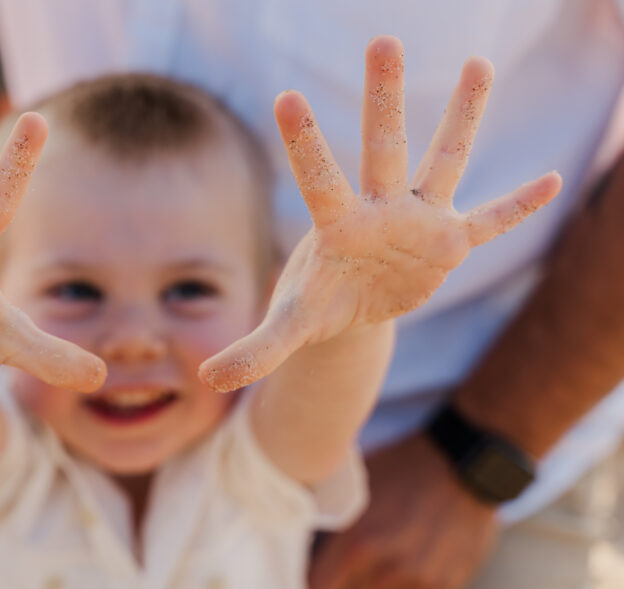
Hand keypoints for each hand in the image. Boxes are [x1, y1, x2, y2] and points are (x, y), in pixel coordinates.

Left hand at [200, 36, 560, 390]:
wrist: (352, 310)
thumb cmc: (317, 304)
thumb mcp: (289, 327)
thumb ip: (254, 349)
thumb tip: (207, 376)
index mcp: (336, 226)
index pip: (318, 179)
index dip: (305, 143)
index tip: (288, 96)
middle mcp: (379, 211)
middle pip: (383, 148)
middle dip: (384, 99)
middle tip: (383, 41)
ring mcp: (417, 221)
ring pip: (443, 162)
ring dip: (463, 119)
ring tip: (480, 66)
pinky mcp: (448, 243)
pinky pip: (489, 223)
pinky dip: (516, 208)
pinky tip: (552, 181)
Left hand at [309, 433, 499, 588]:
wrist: (461, 466)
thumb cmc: (397, 470)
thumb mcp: (349, 489)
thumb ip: (322, 526)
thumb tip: (291, 549)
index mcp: (358, 546)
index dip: (307, 587)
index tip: (308, 575)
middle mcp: (389, 573)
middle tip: (333, 574)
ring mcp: (419, 586)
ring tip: (365, 572)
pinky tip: (394, 571)